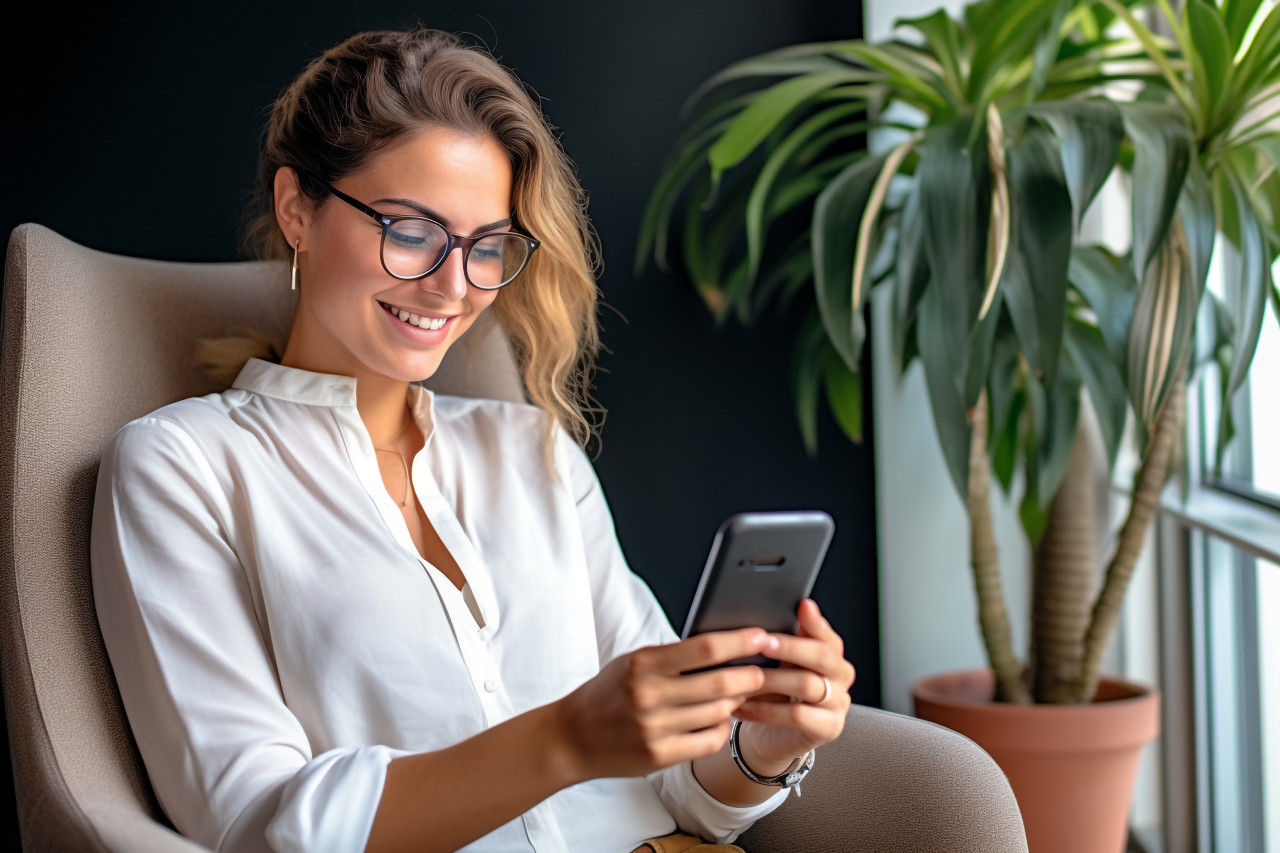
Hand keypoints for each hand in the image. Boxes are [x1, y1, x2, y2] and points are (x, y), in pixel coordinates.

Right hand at [552, 629, 769, 781]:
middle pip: (719, 683)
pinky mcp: (659, 756)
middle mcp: (648, 696)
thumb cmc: (608, 694)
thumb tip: (722, 646)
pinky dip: (721, 729)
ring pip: (718, 713)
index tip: (762, 636)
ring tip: (738, 694)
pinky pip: (708, 741)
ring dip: (736, 703)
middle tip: (764, 670)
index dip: (739, 641)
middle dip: (750, 676)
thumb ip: (672, 656)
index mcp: (643, 664)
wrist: (572, 737)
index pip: (704, 648)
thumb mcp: (633, 663)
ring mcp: (654, 729)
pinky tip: (718, 720)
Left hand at [733, 599, 854, 771]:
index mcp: (831, 655)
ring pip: (806, 684)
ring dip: (771, 678)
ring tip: (742, 676)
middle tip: (761, 641)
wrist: (772, 737)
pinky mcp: (829, 728)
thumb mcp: (775, 664)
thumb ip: (777, 642)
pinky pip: (796, 715)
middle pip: (821, 656)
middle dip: (789, 646)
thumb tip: (757, 620)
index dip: (815, 621)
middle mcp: (841, 676)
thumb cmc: (772, 693)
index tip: (801, 605)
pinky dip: (766, 709)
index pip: (827, 634)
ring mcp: (838, 704)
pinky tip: (742, 705)